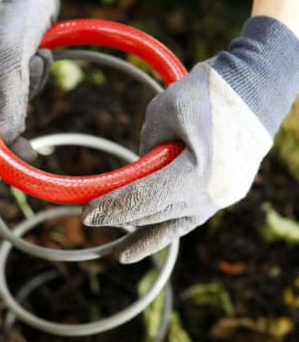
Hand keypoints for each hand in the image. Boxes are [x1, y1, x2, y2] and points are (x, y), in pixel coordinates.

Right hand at [0, 0, 58, 170]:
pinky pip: (25, 91)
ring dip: (29, 91)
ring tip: (35, 57)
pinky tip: (40, 52)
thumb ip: (9, 97)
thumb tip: (8, 138)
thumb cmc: (14, 7)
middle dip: (7, 130)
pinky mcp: (13, 69)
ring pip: (9, 106)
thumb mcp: (11, 52)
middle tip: (30, 152)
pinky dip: (37, 78)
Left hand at [83, 17, 298, 262]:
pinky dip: (165, 230)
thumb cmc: (208, 94)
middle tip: (89, 219)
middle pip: (154, 213)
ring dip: (143, 233)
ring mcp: (220, 198)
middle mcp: (211, 194)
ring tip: (120, 253)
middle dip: (120, 217)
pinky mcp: (222, 194)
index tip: (86, 213)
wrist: (255, 88)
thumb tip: (137, 174)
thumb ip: (146, 150)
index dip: (111, 208)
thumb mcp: (163, 113)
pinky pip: (187, 218)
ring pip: (171, 223)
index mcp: (196, 174)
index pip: (143, 199)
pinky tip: (143, 246)